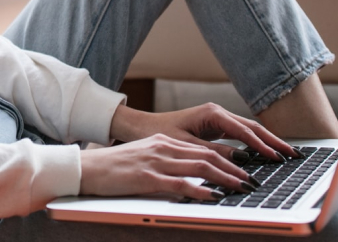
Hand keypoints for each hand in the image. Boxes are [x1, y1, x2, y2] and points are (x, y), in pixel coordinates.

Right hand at [78, 134, 256, 199]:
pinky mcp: (147, 177)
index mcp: (164, 142)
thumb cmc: (113, 168)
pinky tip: (214, 196)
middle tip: (252, 181)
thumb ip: (167, 163)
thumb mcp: (144, 158)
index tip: (244, 170)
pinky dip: (200, 190)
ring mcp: (156, 161)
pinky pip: (180, 183)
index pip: (203, 149)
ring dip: (225, 178)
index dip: (227, 159)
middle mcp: (164, 147)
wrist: (86, 168)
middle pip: (207, 156)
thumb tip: (191, 176)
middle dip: (234, 169)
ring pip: (200, 167)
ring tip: (242, 188)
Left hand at [108, 103, 300, 163]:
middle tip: (293, 154)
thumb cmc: (160, 133)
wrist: (142, 127)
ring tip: (286, 154)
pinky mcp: (216, 126)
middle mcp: (218, 113)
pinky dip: (255, 143)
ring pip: (249, 130)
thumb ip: (214, 152)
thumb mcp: (186, 146)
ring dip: (267, 142)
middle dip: (274, 141)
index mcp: (212, 113)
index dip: (262, 146)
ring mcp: (218, 118)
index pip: (244, 131)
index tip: (277, 157)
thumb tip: (241, 160)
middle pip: (253, 127)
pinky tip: (266, 153)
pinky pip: (241, 135)